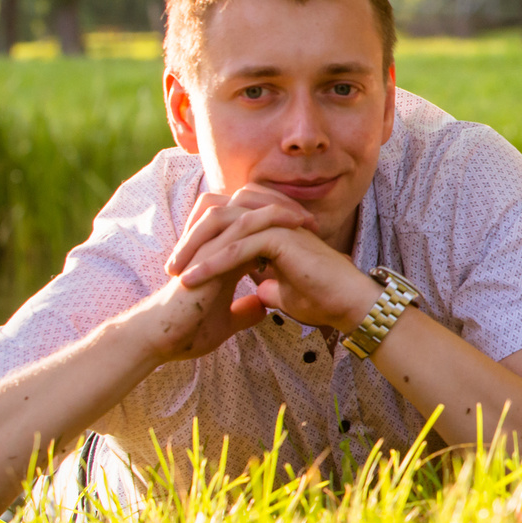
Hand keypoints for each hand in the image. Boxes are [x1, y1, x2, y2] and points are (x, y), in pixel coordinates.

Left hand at [164, 183, 380, 335]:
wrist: (350, 305)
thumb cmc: (323, 300)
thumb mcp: (285, 294)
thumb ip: (270, 287)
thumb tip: (258, 293)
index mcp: (271, 230)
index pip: (226, 225)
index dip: (202, 242)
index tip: (182, 269)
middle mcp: (272, 221)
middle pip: (219, 217)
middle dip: (191, 240)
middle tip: (171, 266)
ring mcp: (277, 226)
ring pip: (224, 228)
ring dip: (196, 250)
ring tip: (176, 274)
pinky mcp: (281, 237)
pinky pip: (237, 247)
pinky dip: (212, 262)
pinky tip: (193, 279)